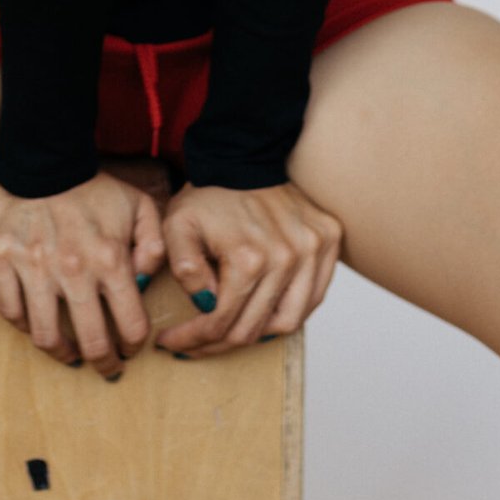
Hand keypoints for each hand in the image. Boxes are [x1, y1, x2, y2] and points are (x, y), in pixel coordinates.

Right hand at [0, 166, 169, 378]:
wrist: (42, 159)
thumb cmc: (91, 185)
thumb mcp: (138, 205)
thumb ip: (154, 244)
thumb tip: (147, 282)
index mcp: (110, 259)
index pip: (131, 325)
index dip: (134, 346)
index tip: (131, 349)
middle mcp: (73, 271)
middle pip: (91, 342)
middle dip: (103, 363)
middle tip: (106, 368)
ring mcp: (34, 268)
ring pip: (46, 336)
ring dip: (62, 354)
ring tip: (70, 355)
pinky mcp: (2, 262)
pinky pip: (11, 311)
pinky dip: (25, 326)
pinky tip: (37, 325)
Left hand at [154, 179, 343, 357]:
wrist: (244, 155)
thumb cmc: (208, 193)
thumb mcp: (177, 226)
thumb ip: (184, 269)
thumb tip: (204, 305)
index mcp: (249, 257)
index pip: (222, 322)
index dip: (194, 339)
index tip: (172, 342)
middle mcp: (287, 258)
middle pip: (254, 329)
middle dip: (218, 343)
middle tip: (195, 344)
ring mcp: (312, 251)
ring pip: (288, 321)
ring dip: (257, 334)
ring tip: (228, 331)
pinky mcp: (328, 242)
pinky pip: (313, 298)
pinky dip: (289, 311)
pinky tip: (262, 311)